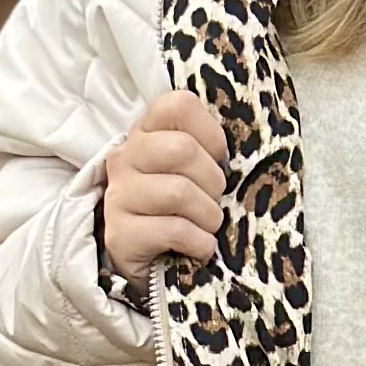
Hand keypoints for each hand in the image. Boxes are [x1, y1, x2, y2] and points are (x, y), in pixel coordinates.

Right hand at [103, 91, 227, 281]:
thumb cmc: (181, 209)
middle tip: (214, 200)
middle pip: (182, 149)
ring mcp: (118, 195)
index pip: (179, 105)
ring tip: (207, 226)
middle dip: (213, 181)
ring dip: (208, 216)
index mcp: (146, 132)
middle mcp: (125, 157)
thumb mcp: (193, 171)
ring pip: (179, 192)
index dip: (210, 133)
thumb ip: (208, 150)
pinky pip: (174, 230)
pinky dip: (199, 242)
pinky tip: (199, 247)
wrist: (147, 261)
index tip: (217, 158)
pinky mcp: (120, 234)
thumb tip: (247, 149)